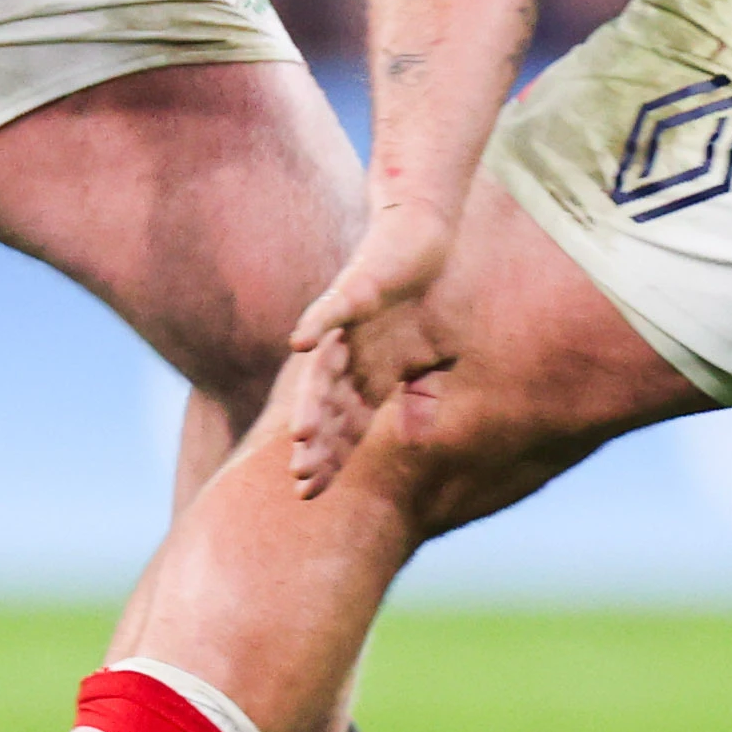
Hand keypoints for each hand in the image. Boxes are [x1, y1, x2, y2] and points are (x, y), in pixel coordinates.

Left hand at [283, 197, 462, 500]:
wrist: (423, 238)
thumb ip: (421, 398)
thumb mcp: (432, 359)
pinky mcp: (354, 287)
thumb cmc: (422, 298)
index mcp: (369, 374)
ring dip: (313, 400)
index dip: (330, 457)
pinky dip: (316, 324)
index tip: (311, 493)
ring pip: (324, 369)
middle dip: (316, 442)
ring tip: (300, 434)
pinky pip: (332, 309)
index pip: (345, 425)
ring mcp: (347, 324)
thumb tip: (414, 441)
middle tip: (301, 478)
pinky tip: (299, 344)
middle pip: (327, 407)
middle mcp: (350, 355)